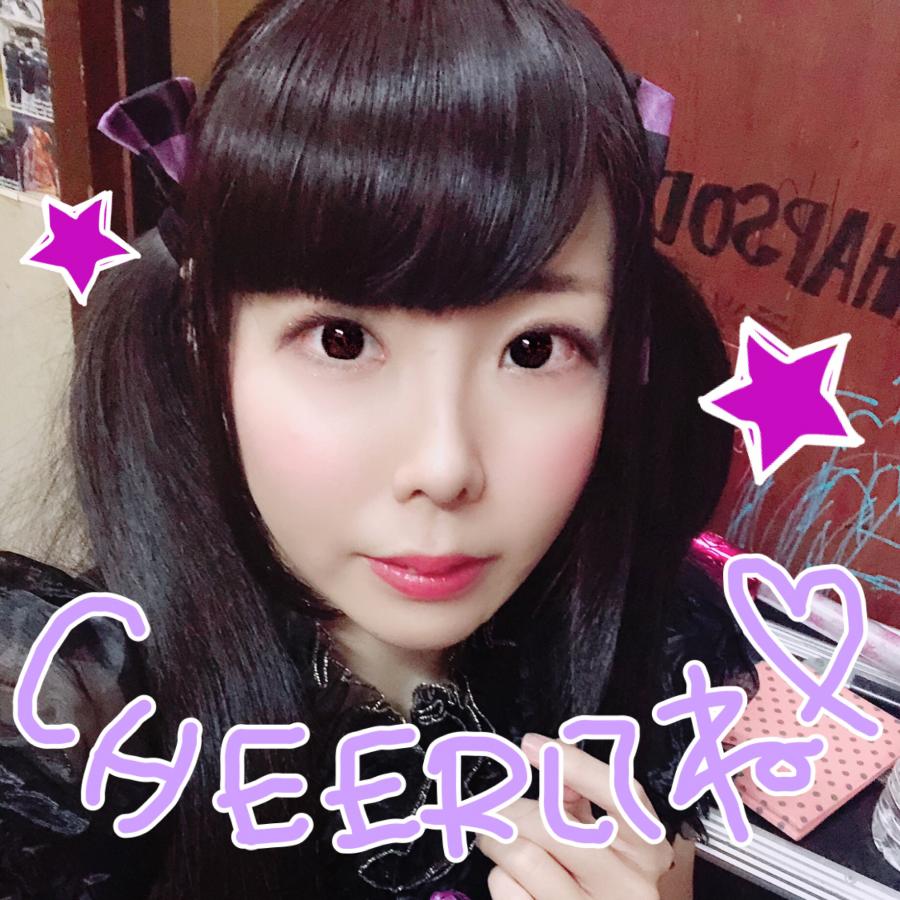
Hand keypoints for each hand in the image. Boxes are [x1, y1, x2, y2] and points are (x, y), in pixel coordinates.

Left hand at [475, 734, 674, 899]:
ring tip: (495, 838)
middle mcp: (626, 886)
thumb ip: (584, 792)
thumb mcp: (611, 834)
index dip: (574, 764)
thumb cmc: (605, 879)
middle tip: (494, 806)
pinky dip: (499, 875)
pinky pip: (507, 889)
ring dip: (495, 840)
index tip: (532, 744)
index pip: (618, 794)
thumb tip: (547, 754)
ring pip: (522, 856)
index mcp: (647, 849)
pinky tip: (510, 876)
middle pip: (555, 825)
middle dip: (511, 808)